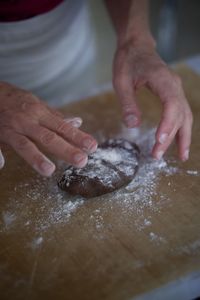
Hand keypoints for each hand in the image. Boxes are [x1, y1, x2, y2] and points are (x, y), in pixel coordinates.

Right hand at [0, 82, 96, 175]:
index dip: (78, 137)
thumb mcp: (39, 106)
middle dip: (66, 149)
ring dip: (36, 157)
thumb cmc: (18, 102)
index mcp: (40, 114)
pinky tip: (1, 165)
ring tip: (49, 170)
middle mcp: (27, 121)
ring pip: (24, 144)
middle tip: (82, 161)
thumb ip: (57, 117)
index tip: (92, 147)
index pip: (62, 127)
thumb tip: (78, 122)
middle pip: (48, 137)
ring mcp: (11, 129)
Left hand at [113, 41, 192, 160]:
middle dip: (171, 138)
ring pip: (186, 116)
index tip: (159, 141)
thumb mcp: (121, 81)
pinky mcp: (174, 94)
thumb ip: (128, 102)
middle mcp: (175, 86)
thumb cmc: (128, 61)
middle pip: (180, 115)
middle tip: (157, 156)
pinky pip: (182, 113)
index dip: (167, 125)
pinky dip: (182, 128)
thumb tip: (132, 126)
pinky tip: (179, 141)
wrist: (137, 46)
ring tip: (181, 156)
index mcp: (163, 81)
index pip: (171, 105)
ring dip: (183, 136)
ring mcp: (177, 90)